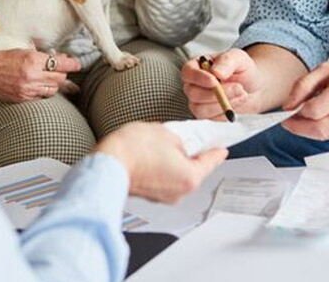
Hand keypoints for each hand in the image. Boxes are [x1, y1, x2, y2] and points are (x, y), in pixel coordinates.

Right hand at [0, 49, 80, 102]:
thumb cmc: (2, 59)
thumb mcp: (23, 51)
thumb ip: (42, 55)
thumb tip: (59, 57)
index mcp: (33, 60)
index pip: (60, 64)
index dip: (72, 64)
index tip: (77, 64)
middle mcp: (32, 76)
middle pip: (60, 78)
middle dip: (63, 73)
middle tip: (62, 68)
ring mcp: (28, 89)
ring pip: (53, 89)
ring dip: (55, 83)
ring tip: (52, 77)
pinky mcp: (23, 99)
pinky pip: (42, 96)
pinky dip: (44, 91)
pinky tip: (42, 86)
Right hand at [95, 122, 227, 202]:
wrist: (107, 164)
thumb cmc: (133, 150)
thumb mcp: (166, 133)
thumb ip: (182, 139)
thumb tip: (184, 143)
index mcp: (190, 177)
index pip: (211, 161)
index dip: (217, 149)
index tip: (222, 147)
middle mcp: (180, 191)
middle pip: (194, 169)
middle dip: (191, 154)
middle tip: (187, 138)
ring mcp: (163, 196)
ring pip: (177, 175)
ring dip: (174, 161)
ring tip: (162, 144)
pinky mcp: (149, 195)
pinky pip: (163, 179)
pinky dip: (162, 168)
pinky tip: (152, 155)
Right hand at [180, 49, 266, 119]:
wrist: (254, 86)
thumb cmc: (243, 69)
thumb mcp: (238, 58)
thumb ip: (226, 61)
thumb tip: (215, 72)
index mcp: (197, 66)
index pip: (188, 73)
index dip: (199, 78)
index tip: (215, 81)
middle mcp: (194, 84)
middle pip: (193, 93)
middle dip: (217, 93)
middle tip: (239, 87)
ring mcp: (198, 101)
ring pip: (200, 109)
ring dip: (222, 104)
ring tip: (242, 94)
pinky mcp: (206, 114)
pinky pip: (211, 118)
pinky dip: (225, 113)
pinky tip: (237, 102)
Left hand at [281, 52, 328, 139]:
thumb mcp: (327, 68)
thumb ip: (303, 85)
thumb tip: (287, 105)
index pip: (314, 111)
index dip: (296, 113)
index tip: (287, 111)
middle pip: (319, 129)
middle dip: (299, 128)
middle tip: (288, 122)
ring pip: (326, 135)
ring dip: (310, 130)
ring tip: (304, 117)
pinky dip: (324, 128)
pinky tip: (322, 117)